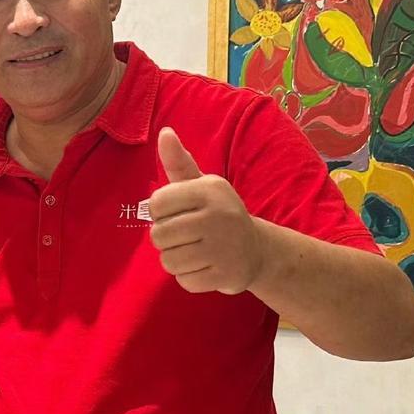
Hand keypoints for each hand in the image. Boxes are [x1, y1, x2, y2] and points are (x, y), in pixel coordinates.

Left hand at [149, 127, 266, 294]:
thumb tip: (164, 133)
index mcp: (208, 190)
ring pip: (169, 261)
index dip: (159, 212)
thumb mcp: (201, 185)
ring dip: (176, 259)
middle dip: (166, 239)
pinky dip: (190, 277)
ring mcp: (223, 248)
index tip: (175, 213)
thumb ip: (178, 162)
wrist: (257, 249)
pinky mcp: (226, 275)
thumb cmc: (217, 212)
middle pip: (159, 235)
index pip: (156, 203)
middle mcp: (217, 216)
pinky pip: (184, 280)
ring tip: (195, 250)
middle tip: (186, 235)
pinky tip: (205, 266)